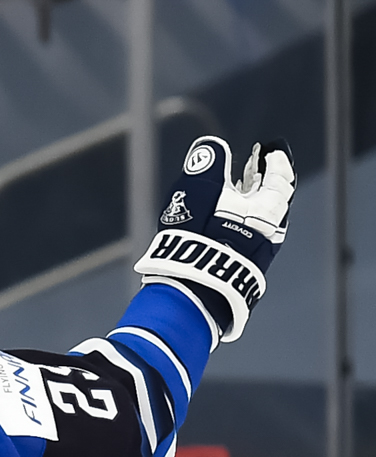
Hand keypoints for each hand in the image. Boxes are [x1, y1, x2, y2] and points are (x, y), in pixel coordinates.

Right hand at [135, 135, 295, 341]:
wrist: (191, 295)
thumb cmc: (196, 241)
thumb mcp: (198, 192)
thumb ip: (206, 163)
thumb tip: (212, 145)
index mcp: (267, 210)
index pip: (281, 178)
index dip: (276, 161)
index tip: (270, 150)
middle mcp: (267, 232)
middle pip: (271, 200)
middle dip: (261, 180)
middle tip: (254, 165)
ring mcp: (254, 254)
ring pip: (257, 220)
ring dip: (248, 201)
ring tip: (234, 191)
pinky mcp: (236, 270)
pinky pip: (244, 238)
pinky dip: (237, 221)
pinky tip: (220, 222)